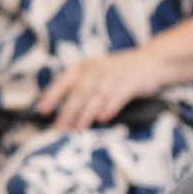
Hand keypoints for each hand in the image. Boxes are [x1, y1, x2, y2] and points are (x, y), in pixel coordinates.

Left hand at [36, 52, 155, 132]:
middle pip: (79, 93)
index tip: (42, 111)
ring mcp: (114, 76)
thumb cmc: (116, 73)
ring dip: (86, 115)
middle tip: (59, 131)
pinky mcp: (130, 83)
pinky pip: (118, 97)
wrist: (150, 62)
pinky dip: (110, 107)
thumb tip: (49, 103)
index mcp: (83, 68)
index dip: (52, 96)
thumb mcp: (93, 74)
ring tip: (78, 131)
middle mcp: (96, 70)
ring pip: (96, 97)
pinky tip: (103, 119)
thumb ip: (75, 87)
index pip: (63, 81)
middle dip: (68, 113)